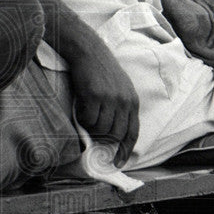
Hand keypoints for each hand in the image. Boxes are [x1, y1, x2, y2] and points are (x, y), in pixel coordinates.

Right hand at [67, 45, 139, 166]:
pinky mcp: (95, 95)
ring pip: (100, 128)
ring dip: (90, 127)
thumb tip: (113, 134)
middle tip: (92, 134)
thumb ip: (120, 109)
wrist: (89, 50)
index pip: (132, 132)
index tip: (118, 163)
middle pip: (115, 134)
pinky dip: (82, 118)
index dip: (125, 150)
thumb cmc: (101, 71)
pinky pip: (88, 119)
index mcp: (132, 101)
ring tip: (85, 114)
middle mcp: (124, 101)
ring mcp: (110, 98)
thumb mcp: (119, 88)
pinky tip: (80, 107)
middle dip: (103, 138)